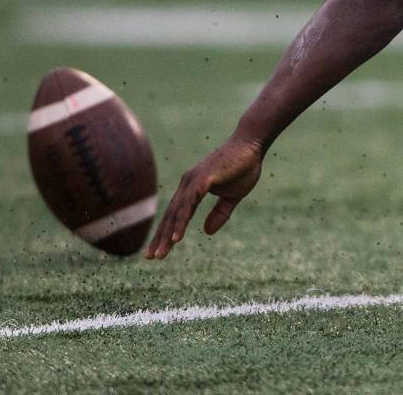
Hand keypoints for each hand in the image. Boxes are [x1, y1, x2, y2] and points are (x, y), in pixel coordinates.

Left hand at [145, 136, 263, 258]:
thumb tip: (207, 231)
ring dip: (168, 234)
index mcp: (193, 187)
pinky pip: (189, 204)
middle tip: (151, 258)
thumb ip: (220, 213)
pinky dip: (182, 221)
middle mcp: (188, 183)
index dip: (166, 232)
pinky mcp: (203, 179)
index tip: (157, 251)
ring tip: (160, 254)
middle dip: (160, 238)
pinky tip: (177, 237)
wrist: (252, 144)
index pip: (176, 214)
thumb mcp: (233, 196)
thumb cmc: (243, 166)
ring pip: (176, 213)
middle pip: (171, 215)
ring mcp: (193, 180)